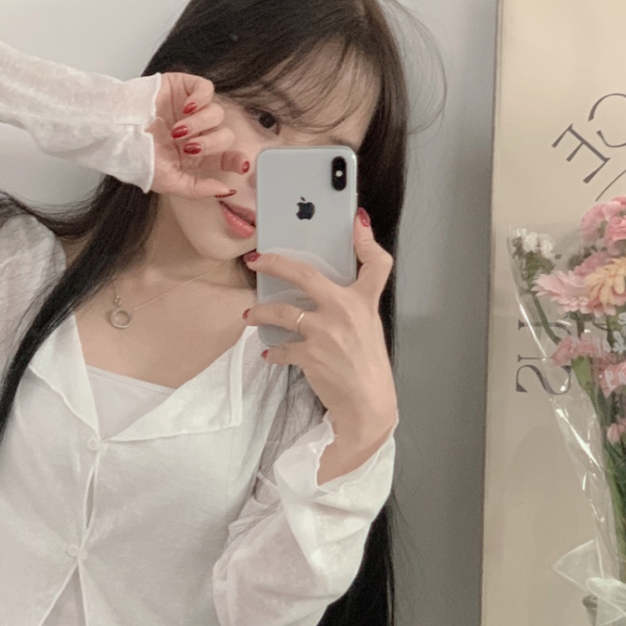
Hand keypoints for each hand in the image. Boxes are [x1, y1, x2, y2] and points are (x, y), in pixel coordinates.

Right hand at [148, 72, 248, 198]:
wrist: (117, 130)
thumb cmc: (137, 156)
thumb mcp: (169, 182)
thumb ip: (198, 189)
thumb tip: (226, 192)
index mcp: (194, 155)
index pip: (225, 156)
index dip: (236, 159)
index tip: (242, 165)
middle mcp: (195, 132)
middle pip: (224, 136)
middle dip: (211, 144)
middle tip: (189, 146)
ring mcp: (190, 109)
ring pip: (217, 113)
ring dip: (200, 124)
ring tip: (178, 129)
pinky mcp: (183, 88)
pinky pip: (206, 89)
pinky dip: (201, 99)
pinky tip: (186, 108)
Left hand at [243, 210, 397, 437]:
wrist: (367, 404)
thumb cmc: (366, 366)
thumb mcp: (369, 327)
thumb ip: (353, 303)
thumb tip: (329, 288)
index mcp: (364, 302)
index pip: (376, 263)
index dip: (366, 239)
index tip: (355, 220)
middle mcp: (345, 311)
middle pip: (304, 275)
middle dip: (274, 263)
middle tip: (256, 261)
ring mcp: (326, 333)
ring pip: (281, 311)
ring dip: (260, 311)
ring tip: (249, 315)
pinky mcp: (310, 355)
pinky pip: (281, 347)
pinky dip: (274, 351)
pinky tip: (271, 353)